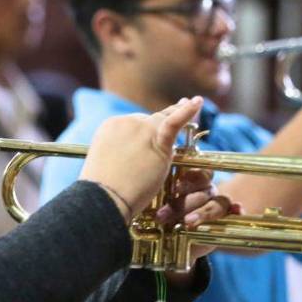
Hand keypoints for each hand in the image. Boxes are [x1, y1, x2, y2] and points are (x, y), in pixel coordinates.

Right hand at [80, 96, 203, 220]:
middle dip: (156, 129)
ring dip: (178, 115)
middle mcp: (126, 122)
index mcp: (110, 126)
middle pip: (149, 121)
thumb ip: (118, 155)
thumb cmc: (103, 191)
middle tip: (170, 130)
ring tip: (191, 104)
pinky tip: (198, 102)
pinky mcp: (157, 142)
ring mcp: (142, 129)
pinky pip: (174, 122)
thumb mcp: (104, 164)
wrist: (105, 199)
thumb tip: (128, 161)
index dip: (142, 134)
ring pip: (163, 121)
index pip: (134, 124)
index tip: (146, 140)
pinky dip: (188, 111)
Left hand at [154, 166, 238, 261]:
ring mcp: (214, 204)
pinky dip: (236, 210)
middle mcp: (203, 190)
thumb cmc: (159, 218)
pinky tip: (237, 210)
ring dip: (203, 212)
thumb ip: (150, 192)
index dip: (188, 180)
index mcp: (188, 181)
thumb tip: (143, 179)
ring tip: (187, 222)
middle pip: (203, 189)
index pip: (195, 173)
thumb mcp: (152, 205)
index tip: (176, 187)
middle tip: (165, 215)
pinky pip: (234, 211)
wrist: (168, 246)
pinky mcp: (224, 219)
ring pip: (216, 202)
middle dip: (185, 202)